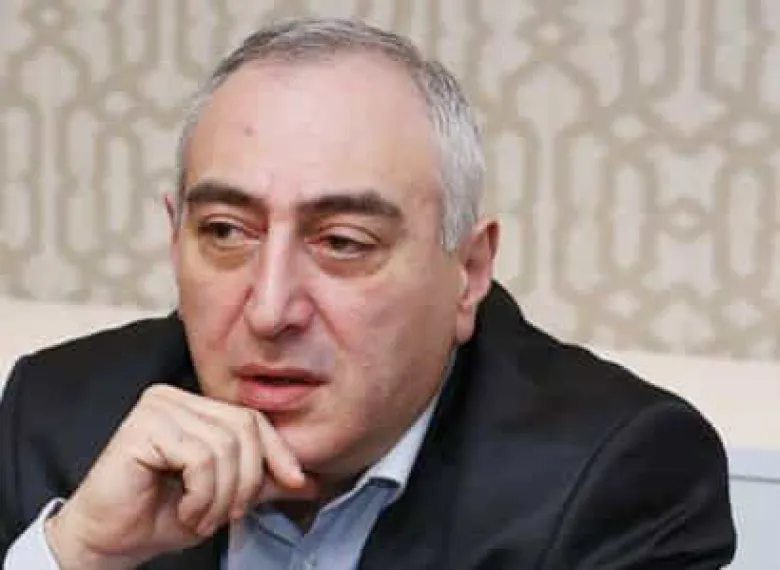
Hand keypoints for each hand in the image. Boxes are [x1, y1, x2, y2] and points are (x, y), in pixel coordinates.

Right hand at [44, 384, 315, 569]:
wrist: (108, 541)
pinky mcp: (143, 427)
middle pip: (244, 429)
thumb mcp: (225, 495)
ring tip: (203, 517)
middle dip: (246, 481)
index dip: (278, 452)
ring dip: (222, 496)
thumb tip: (310, 480)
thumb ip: (263, 481)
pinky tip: (186, 510)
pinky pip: (200, 459)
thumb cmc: (160, 515)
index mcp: (193, 405)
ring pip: (225, 447)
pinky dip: (202, 495)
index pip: (252, 418)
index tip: (296, 482)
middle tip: (229, 513)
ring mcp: (157, 408)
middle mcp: (174, 397)